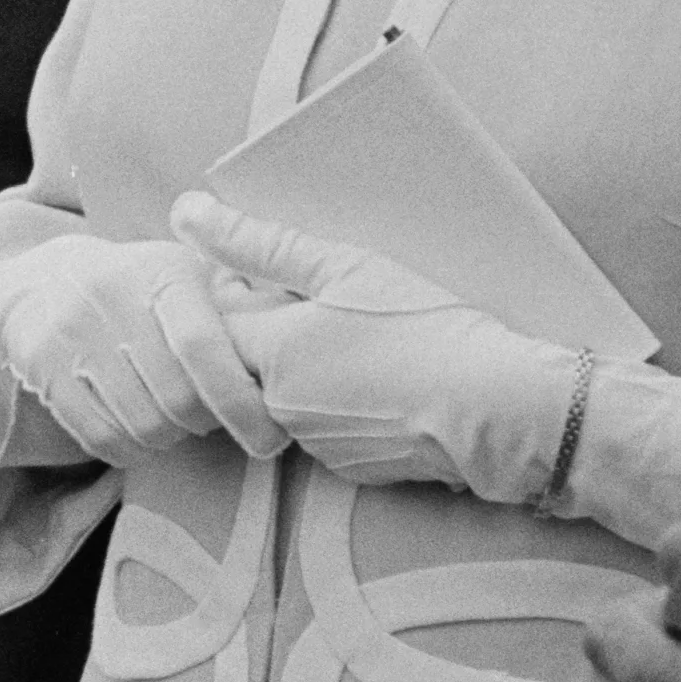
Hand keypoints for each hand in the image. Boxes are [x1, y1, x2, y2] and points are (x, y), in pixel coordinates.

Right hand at [0, 232, 285, 464]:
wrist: (40, 283)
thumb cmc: (140, 289)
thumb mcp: (186, 274)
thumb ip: (239, 301)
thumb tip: (301, 341)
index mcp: (161, 271)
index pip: (204, 347)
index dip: (241, 402)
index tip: (270, 437)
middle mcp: (111, 293)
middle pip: (177, 399)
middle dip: (205, 424)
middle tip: (211, 421)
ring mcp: (71, 329)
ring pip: (142, 425)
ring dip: (167, 438)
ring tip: (172, 422)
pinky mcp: (40, 363)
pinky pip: (101, 437)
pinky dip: (129, 450)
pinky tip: (137, 432)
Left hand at [179, 196, 581, 504]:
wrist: (495, 410)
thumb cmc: (422, 328)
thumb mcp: (342, 267)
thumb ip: (258, 241)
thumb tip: (185, 213)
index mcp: (267, 352)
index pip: (210, 317)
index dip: (238, 286)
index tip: (278, 273)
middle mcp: (275, 406)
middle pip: (244, 359)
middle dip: (269, 329)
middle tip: (323, 304)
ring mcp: (310, 443)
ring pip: (281, 395)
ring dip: (303, 366)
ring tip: (360, 340)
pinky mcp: (345, 467)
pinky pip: (320, 428)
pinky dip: (337, 402)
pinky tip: (381, 380)